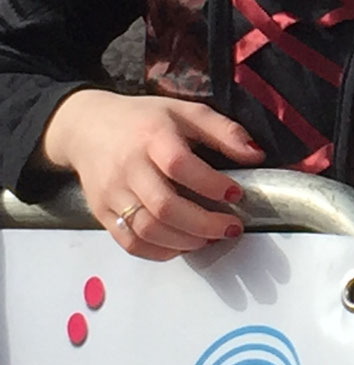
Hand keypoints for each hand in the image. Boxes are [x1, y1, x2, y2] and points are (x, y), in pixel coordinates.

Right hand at [41, 90, 264, 260]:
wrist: (87, 128)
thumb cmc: (144, 120)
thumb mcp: (185, 112)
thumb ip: (223, 130)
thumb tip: (256, 155)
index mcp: (151, 136)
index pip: (180, 165)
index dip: (211, 184)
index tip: (236, 194)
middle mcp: (128, 167)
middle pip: (164, 206)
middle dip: (204, 224)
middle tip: (231, 227)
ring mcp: (112, 193)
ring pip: (147, 230)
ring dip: (186, 241)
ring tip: (211, 238)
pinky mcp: (101, 212)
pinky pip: (129, 242)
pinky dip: (159, 252)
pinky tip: (182, 246)